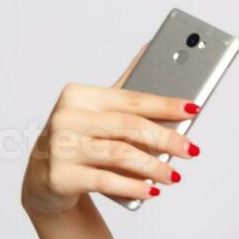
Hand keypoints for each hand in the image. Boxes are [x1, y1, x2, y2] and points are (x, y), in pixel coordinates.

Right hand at [20, 42, 201, 215]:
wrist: (44, 178)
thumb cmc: (79, 140)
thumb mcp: (98, 113)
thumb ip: (124, 90)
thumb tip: (151, 48)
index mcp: (79, 95)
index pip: (131, 99)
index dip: (165, 104)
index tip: (194, 109)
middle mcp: (67, 117)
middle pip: (128, 126)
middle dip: (166, 138)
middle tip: (192, 150)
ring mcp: (61, 147)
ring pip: (120, 154)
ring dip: (153, 167)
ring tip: (175, 176)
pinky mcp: (61, 176)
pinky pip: (105, 180)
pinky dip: (133, 186)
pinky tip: (152, 191)